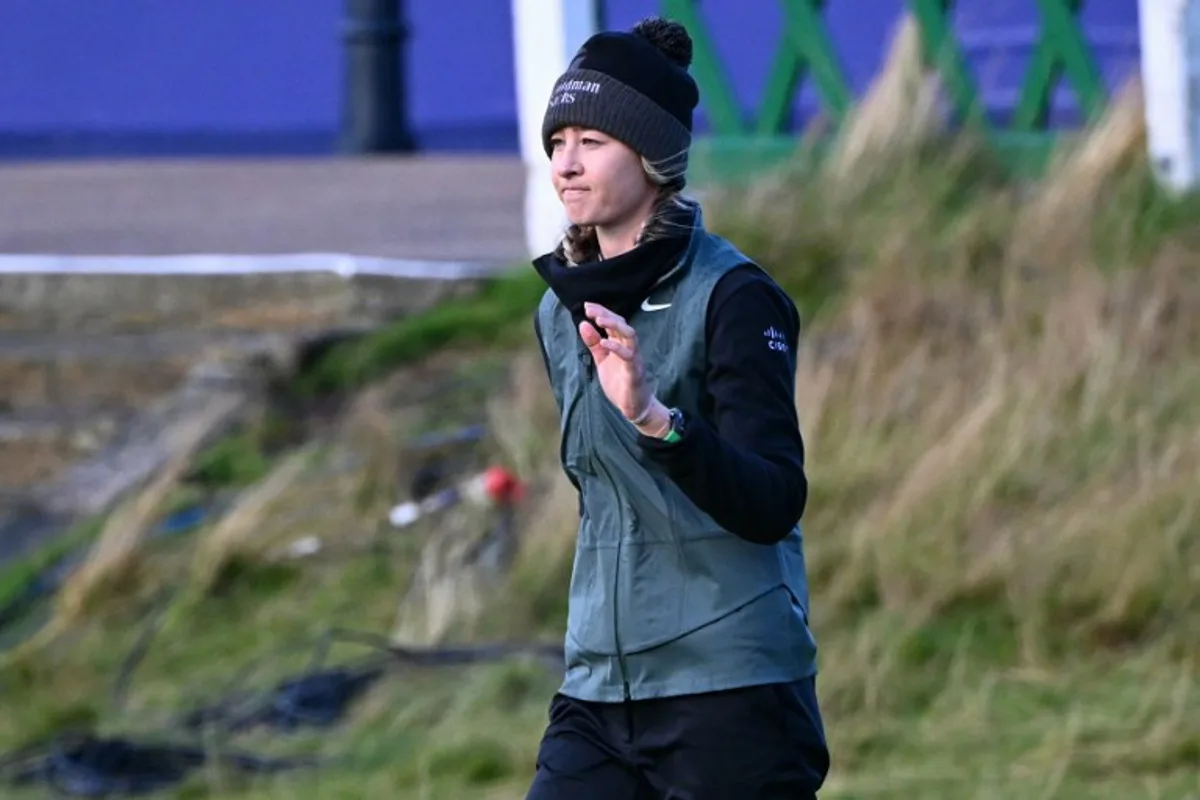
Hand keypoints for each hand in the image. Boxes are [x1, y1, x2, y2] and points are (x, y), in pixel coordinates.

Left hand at [579, 302, 670, 434]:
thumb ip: (593, 343)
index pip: (613, 322)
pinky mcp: (635, 371)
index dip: (601, 312)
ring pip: (629, 335)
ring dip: (614, 326)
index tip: (587, 306)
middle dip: (606, 314)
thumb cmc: (620, 382)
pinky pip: (629, 356)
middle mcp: (629, 347)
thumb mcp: (602, 360)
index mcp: (621, 344)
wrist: (634, 406)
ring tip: (599, 320)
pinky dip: (617, 347)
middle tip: (590, 309)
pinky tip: (605, 342)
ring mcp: (634, 358)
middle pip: (621, 324)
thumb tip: (583, 324)